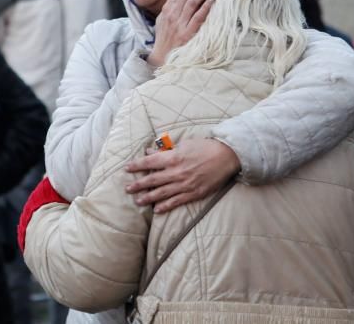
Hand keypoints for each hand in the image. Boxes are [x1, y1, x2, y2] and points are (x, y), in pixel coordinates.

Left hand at [125, 138, 240, 212]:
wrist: (226, 156)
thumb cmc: (205, 147)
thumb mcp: (184, 144)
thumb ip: (166, 150)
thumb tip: (150, 152)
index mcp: (174, 157)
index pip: (149, 162)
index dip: (137, 166)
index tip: (127, 168)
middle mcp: (177, 172)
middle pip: (152, 180)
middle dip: (138, 185)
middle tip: (127, 189)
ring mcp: (185, 184)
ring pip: (162, 193)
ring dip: (148, 197)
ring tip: (138, 201)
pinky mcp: (194, 193)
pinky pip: (176, 201)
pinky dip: (165, 206)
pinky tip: (156, 209)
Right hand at [147, 0, 216, 66]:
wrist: (161, 58)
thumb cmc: (165, 37)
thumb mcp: (163, 17)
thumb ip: (171, 1)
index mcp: (167, 8)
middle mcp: (172, 14)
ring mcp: (179, 24)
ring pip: (192, 1)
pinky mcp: (187, 34)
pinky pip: (197, 18)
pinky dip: (205, 7)